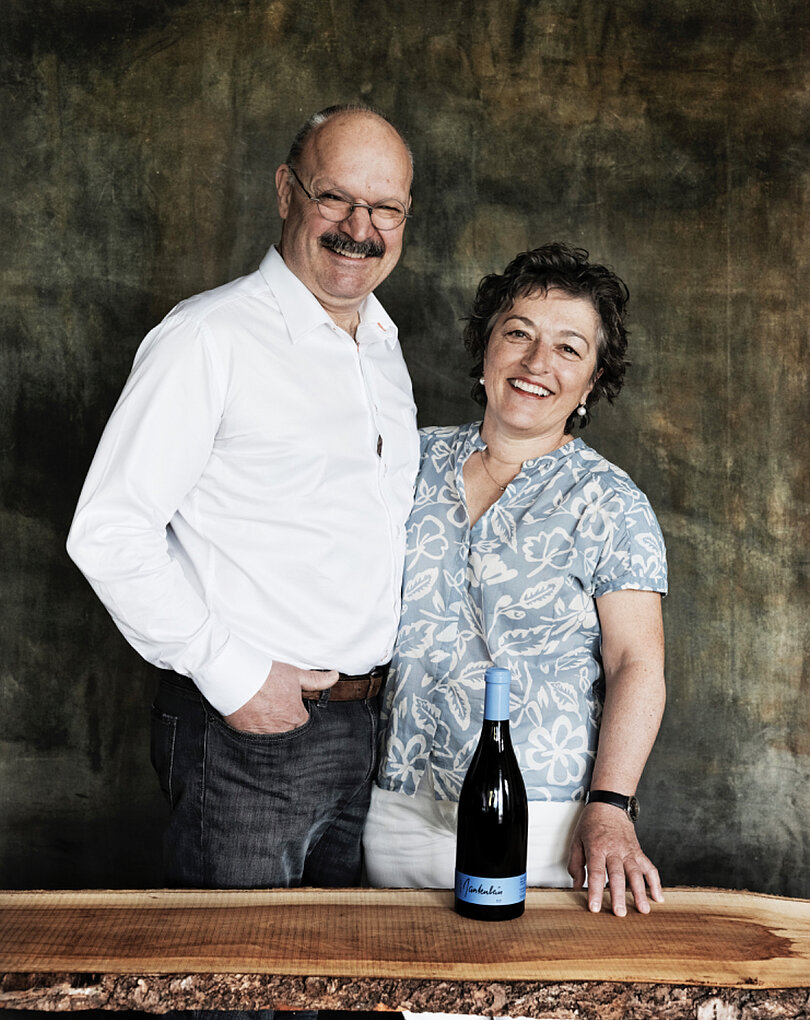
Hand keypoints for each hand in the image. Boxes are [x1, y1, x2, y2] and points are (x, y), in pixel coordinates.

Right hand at [223, 661, 338, 734]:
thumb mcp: (295, 675)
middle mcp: (282, 731)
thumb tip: (334, 677)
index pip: (303, 726)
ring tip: (264, 718)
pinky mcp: (246, 737)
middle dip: (285, 728)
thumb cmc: (267, 676)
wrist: (237, 679)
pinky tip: (252, 722)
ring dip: (270, 732)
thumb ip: (316, 679)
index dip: (298, 717)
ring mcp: (264, 737)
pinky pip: (255, 741)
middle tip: (276, 715)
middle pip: (289, 735)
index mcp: (296, 719)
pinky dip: (255, 734)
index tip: (291, 710)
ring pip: (272, 740)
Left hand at [567, 802, 663, 916]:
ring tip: (643, 910)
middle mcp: (614, 850)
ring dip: (640, 892)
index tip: (594, 907)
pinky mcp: (639, 851)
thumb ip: (575, 863)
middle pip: (617, 875)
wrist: (609, 805)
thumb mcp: (576, 840)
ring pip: (636, 873)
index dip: (594, 890)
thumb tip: (577, 885)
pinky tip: (658, 897)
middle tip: (619, 913)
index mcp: (596, 848)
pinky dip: (655, 882)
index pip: (595, 872)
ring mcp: (629, 851)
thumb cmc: (592, 823)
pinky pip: (649, 867)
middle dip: (619, 895)